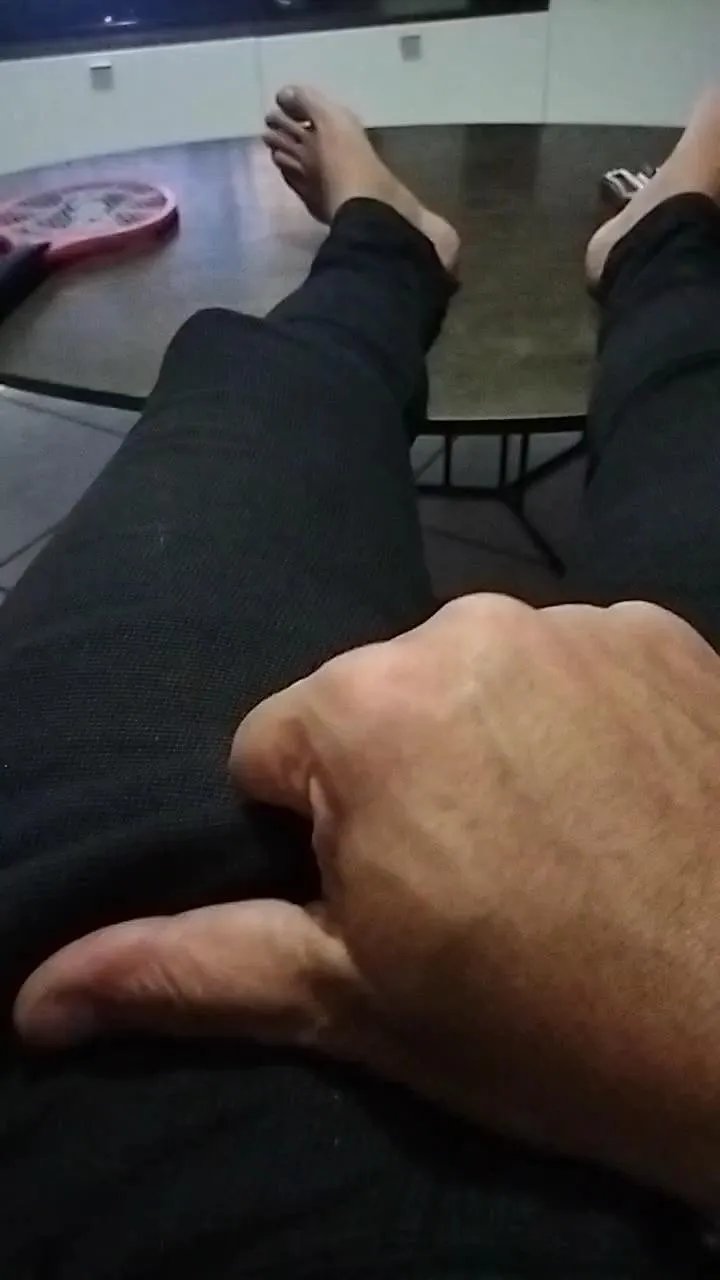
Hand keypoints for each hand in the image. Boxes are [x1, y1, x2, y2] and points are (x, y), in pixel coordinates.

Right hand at [14, 596, 719, 1206]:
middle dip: (395, 783)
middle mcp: (467, 628)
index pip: (272, 751)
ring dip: (487, 744)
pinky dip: (579, 719)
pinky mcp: (671, 633)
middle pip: (375, 705)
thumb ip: (187, 970)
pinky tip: (623, 802)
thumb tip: (36, 996)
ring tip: (557, 849)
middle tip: (476, 888)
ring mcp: (581, 622)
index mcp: (365, 707)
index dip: (316, 840)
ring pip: (475, 680)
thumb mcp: (349, 1002)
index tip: (391, 903)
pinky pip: (576, 664)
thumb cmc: (539, 1022)